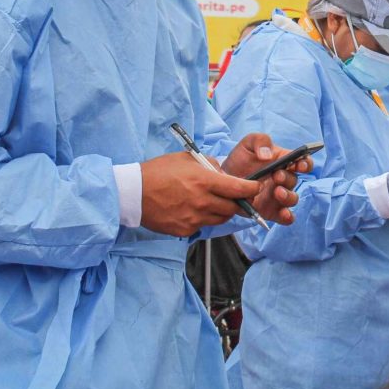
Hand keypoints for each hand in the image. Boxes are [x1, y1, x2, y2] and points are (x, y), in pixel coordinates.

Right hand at [138, 152, 259, 236]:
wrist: (133, 193)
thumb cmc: (158, 171)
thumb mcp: (185, 158)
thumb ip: (208, 165)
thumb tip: (222, 173)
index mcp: (204, 181)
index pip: (239, 189)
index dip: (252, 189)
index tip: (256, 188)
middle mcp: (202, 201)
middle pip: (233, 208)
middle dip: (238, 202)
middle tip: (234, 197)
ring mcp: (193, 218)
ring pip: (220, 219)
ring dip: (222, 211)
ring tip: (211, 202)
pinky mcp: (185, 230)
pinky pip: (203, 226)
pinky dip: (204, 219)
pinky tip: (193, 209)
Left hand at [222, 134, 313, 225]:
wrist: (224, 179)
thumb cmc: (240, 159)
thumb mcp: (248, 143)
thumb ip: (260, 141)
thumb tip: (268, 155)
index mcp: (284, 162)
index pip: (303, 162)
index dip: (305, 163)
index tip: (300, 165)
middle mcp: (284, 180)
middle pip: (295, 180)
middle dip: (287, 178)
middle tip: (276, 176)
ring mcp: (278, 196)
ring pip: (293, 199)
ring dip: (288, 196)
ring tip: (277, 192)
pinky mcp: (271, 211)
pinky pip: (285, 217)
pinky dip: (288, 217)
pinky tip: (283, 214)